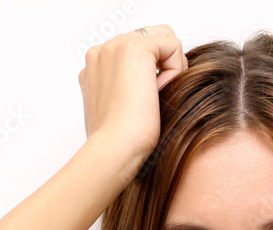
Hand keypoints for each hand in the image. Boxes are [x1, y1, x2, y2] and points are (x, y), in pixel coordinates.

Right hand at [78, 25, 187, 162]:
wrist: (116, 148)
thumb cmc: (118, 142)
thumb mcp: (121, 111)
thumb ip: (129, 89)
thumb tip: (153, 86)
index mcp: (96, 67)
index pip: (137, 51)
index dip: (153, 72)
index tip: (144, 102)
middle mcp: (102, 52)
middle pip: (152, 38)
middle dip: (163, 65)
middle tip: (153, 99)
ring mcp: (115, 46)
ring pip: (164, 39)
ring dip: (170, 67)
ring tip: (155, 96)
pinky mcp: (134, 48)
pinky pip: (174, 46)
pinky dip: (175, 70)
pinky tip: (160, 92)